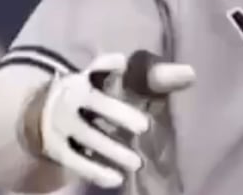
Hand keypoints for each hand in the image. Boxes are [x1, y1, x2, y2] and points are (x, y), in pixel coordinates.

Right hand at [26, 52, 194, 188]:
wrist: (52, 119)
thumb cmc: (102, 98)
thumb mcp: (124, 85)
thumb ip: (156, 78)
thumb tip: (190, 74)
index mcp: (92, 75)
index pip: (101, 67)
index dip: (109, 65)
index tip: (122, 64)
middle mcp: (75, 94)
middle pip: (96, 101)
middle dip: (117, 113)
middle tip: (144, 126)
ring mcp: (64, 122)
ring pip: (88, 135)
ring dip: (111, 148)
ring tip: (136, 162)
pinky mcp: (58, 147)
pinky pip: (76, 159)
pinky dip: (95, 169)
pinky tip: (116, 178)